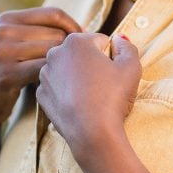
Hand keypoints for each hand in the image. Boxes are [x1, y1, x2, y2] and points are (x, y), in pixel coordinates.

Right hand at [0, 7, 81, 131]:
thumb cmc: (2, 71)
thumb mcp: (10, 43)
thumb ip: (35, 33)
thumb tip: (80, 31)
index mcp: (7, 19)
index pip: (53, 13)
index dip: (74, 27)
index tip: (84, 43)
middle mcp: (3, 32)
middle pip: (56, 34)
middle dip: (71, 50)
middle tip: (80, 66)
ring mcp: (3, 52)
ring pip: (52, 52)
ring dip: (64, 65)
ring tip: (69, 77)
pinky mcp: (7, 75)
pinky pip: (44, 70)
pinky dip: (54, 77)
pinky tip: (56, 85)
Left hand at [37, 32, 141, 158]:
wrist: (92, 134)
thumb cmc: (112, 97)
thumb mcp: (131, 67)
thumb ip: (127, 46)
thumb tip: (120, 38)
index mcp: (76, 41)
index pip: (100, 41)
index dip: (111, 57)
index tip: (114, 73)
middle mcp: (55, 53)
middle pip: (81, 54)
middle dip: (92, 65)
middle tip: (104, 86)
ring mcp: (45, 75)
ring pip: (68, 71)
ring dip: (79, 79)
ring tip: (92, 97)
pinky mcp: (41, 95)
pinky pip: (59, 89)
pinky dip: (68, 94)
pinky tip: (79, 106)